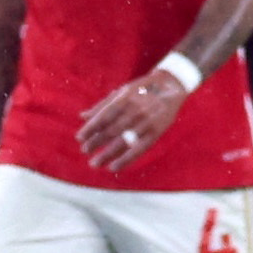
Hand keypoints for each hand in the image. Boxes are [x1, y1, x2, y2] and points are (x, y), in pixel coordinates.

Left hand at [75, 71, 189, 171]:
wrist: (172, 86)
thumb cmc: (143, 89)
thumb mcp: (122, 91)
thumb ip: (103, 105)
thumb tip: (82, 116)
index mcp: (125, 99)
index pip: (103, 117)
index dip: (90, 129)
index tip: (79, 138)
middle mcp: (135, 111)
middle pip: (111, 131)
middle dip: (96, 143)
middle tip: (85, 151)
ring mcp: (147, 122)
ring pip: (123, 142)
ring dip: (107, 154)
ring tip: (95, 163)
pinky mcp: (157, 132)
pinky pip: (139, 149)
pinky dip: (126, 159)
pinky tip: (114, 166)